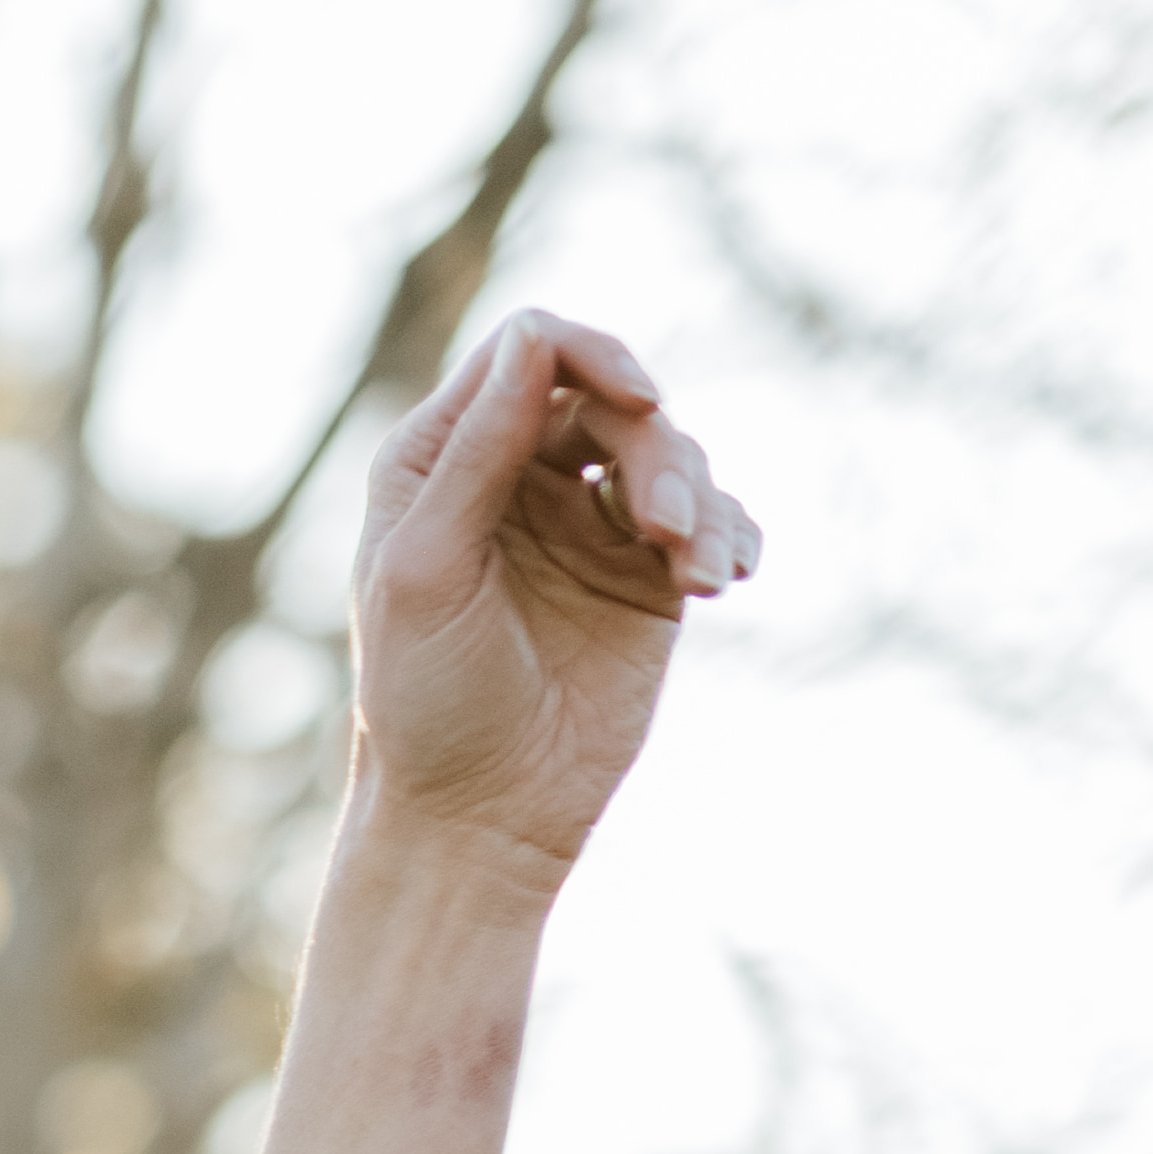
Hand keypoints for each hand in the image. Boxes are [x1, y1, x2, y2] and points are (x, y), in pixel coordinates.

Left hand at [351, 311, 761, 886]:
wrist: (477, 817)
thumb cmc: (426, 700)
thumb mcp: (431, 568)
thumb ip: (477, 452)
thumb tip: (536, 335)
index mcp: (442, 457)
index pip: (533, 351)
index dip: (595, 355)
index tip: (643, 400)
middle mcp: (516, 474)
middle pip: (614, 400)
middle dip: (657, 453)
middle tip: (667, 532)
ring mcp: (584, 523)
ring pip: (670, 455)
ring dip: (698, 502)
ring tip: (697, 576)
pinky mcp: (641, 577)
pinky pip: (709, 520)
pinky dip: (727, 535)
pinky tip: (723, 579)